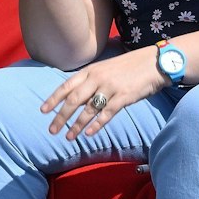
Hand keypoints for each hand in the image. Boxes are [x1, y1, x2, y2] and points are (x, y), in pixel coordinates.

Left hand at [41, 49, 166, 138]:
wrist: (155, 62)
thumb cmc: (129, 67)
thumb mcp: (106, 69)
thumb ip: (91, 81)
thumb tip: (75, 98)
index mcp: (91, 70)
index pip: (67, 86)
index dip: (54, 99)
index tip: (43, 111)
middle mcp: (97, 78)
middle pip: (74, 100)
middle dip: (61, 116)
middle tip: (52, 130)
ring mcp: (110, 87)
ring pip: (88, 109)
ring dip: (77, 125)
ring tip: (68, 137)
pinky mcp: (124, 97)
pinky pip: (106, 113)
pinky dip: (96, 125)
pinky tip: (89, 134)